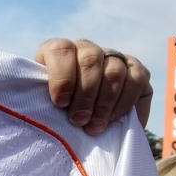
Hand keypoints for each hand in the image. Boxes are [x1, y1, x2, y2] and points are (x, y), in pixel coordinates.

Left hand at [35, 39, 151, 134]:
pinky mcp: (135, 69)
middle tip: (78, 121)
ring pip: (114, 70)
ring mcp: (112, 57)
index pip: (61, 49)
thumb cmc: (53, 113)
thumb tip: (43, 106)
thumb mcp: (40, 103)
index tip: (59, 103)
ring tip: (94, 127)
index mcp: (57, 51)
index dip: (62, 76)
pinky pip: (136, 79)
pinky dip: (124, 102)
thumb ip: (39, 99)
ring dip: (104, 103)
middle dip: (85, 94)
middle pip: (90, 59)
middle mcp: (86, 48)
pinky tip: (111, 119)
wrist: (78, 122)